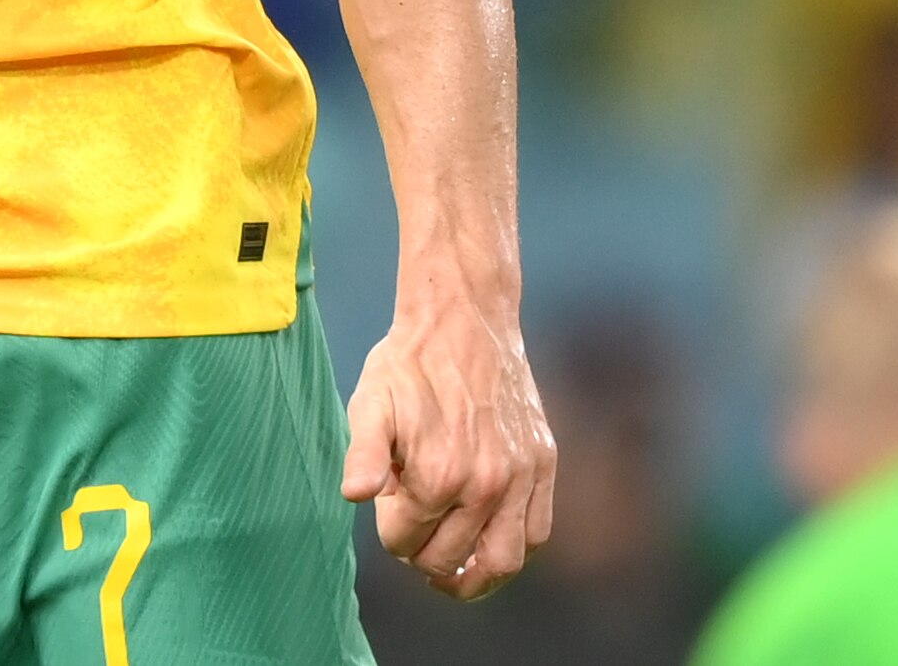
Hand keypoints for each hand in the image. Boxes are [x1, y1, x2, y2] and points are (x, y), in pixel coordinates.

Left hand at [341, 294, 556, 599]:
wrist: (463, 317)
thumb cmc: (408, 363)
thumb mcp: (370, 403)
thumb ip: (361, 454)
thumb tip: (354, 495)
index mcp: (438, 475)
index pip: (403, 542)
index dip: (388, 529)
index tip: (388, 501)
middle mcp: (485, 484)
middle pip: (447, 558)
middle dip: (421, 552)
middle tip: (413, 530)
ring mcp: (520, 477)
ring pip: (503, 562)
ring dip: (473, 578)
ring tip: (451, 574)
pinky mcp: (543, 464)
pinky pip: (537, 532)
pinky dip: (514, 551)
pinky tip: (490, 544)